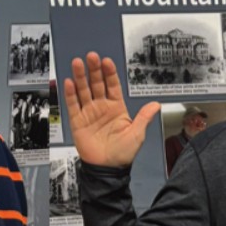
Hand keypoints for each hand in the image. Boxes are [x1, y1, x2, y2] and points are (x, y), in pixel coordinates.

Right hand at [63, 53, 159, 167]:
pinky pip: (73, 106)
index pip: (113, 86)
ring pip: (83, 91)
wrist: (107, 169)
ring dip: (80, 77)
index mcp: (117, 108)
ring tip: (77, 63)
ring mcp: (89, 113)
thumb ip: (144, 117)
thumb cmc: (123, 152)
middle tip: (91, 57)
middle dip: (94, 70)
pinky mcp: (77, 122)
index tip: (107, 61)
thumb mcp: (137, 134)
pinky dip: (70, 94)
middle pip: (96, 84)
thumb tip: (156, 104)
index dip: (110, 73)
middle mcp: (102, 107)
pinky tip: (69, 82)